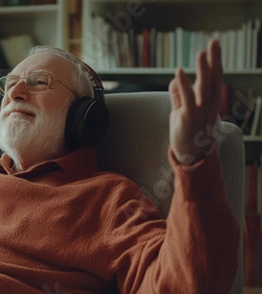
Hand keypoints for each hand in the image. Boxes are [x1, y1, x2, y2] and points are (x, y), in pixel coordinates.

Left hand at [168, 39, 222, 164]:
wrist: (189, 155)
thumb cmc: (186, 132)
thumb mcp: (181, 110)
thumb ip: (179, 95)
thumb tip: (175, 81)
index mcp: (209, 101)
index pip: (214, 77)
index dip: (214, 61)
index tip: (213, 46)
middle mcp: (209, 105)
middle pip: (214, 78)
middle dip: (214, 60)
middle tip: (214, 42)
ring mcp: (200, 112)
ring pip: (204, 87)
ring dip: (203, 70)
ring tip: (201, 53)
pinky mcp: (189, 118)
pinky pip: (187, 99)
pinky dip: (183, 85)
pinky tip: (179, 72)